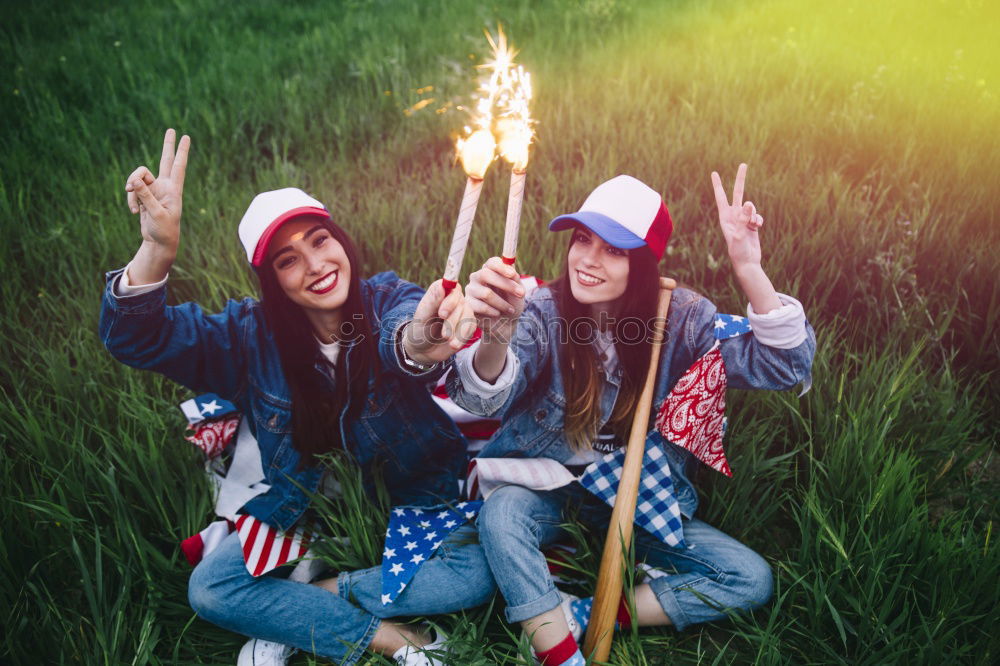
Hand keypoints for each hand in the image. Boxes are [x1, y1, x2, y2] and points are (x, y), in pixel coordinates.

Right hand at [125, 128, 189, 251]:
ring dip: (132, 189)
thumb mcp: (155, 213)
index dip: (181, 152)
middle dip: (168, 145)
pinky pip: (133, 191)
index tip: (186, 137)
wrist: (158, 242)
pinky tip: (133, 211)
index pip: (178, 166)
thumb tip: (134, 180)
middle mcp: (164, 186)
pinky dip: (131, 200)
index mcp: (173, 189)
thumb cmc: (164, 230)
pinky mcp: (144, 196)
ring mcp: (153, 190)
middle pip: (165, 160)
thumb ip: (145, 196)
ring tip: (133, 206)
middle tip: (172, 130)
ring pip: (138, 177)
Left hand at [402, 280, 477, 364]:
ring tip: (448, 341)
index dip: (450, 301)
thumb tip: (441, 285)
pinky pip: (472, 327)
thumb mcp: (422, 316)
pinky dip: (463, 337)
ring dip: (458, 331)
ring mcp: (462, 311)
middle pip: (461, 305)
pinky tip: (453, 344)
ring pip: (468, 316)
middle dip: (452, 321)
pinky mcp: (468, 323)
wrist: (424, 350)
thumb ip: (432, 300)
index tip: (442, 314)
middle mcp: (454, 299)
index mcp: (441, 292)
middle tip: (444, 334)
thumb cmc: (420, 330)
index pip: (453, 288)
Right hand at [466, 257, 524, 343]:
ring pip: (486, 293)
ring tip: (511, 310)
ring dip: (503, 303)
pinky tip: (498, 314)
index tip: (513, 274)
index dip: (502, 267)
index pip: (491, 262)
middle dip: (506, 284)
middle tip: (521, 294)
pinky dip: (494, 311)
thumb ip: (515, 280)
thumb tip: (513, 274)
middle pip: (486, 274)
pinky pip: (482, 307)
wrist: (505, 323)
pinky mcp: (468, 304)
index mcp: (490, 270)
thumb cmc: (511, 303)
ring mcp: (471, 290)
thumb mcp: (518, 291)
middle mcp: (477, 277)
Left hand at [711, 163, 764, 268]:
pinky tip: (757, 228)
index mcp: (725, 217)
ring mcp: (743, 219)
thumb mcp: (740, 234)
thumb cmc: (738, 251)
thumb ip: (744, 218)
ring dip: (755, 216)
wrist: (747, 262)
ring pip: (752, 208)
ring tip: (752, 227)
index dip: (718, 185)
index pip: (721, 197)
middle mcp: (733, 216)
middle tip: (743, 164)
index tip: (714, 173)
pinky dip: (759, 221)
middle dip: (741, 180)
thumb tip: (750, 203)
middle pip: (738, 193)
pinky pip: (758, 216)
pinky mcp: (751, 224)